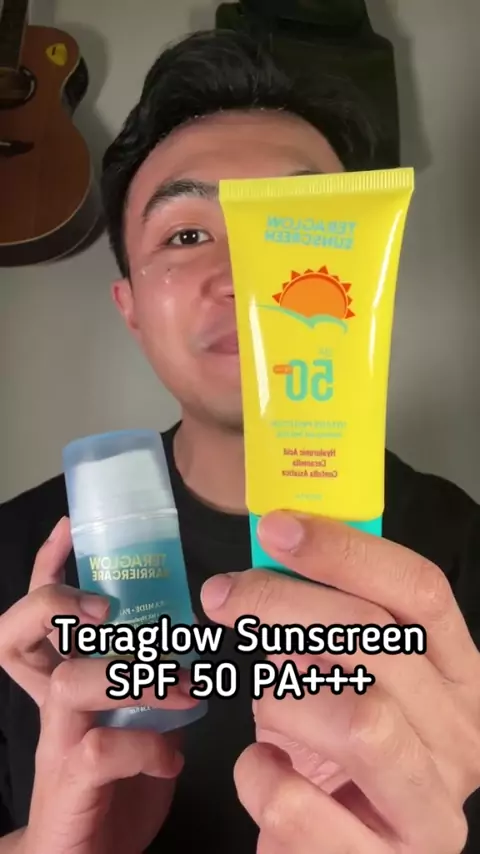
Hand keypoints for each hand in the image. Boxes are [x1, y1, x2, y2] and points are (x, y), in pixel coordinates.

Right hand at [0, 517, 199, 853]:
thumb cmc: (114, 787)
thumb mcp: (136, 723)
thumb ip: (153, 687)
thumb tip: (196, 652)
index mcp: (67, 681)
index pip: (43, 612)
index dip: (50, 567)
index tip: (68, 528)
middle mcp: (53, 704)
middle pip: (26, 634)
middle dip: (65, 606)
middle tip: (111, 609)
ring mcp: (57, 742)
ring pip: (70, 683)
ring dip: (132, 674)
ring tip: (180, 684)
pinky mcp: (70, 781)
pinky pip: (104, 748)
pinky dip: (149, 745)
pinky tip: (174, 758)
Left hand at [201, 511, 479, 853]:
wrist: (345, 850)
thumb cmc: (340, 749)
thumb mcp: (349, 674)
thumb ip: (331, 621)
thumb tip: (271, 555)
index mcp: (461, 676)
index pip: (421, 591)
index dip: (346, 551)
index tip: (275, 528)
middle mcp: (462, 737)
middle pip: (378, 642)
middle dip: (284, 605)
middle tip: (224, 595)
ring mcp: (430, 809)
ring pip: (358, 720)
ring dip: (283, 696)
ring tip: (265, 701)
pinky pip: (298, 803)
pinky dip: (257, 774)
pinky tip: (258, 766)